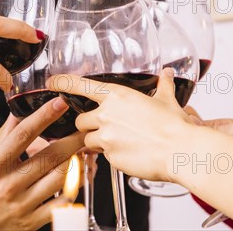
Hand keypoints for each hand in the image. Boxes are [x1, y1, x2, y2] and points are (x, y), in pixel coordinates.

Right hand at [0, 97, 84, 230]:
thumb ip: (3, 135)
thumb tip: (18, 112)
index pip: (23, 135)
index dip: (44, 116)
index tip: (59, 103)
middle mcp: (9, 185)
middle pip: (50, 156)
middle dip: (72, 140)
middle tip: (84, 129)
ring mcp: (22, 204)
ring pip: (60, 178)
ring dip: (74, 162)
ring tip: (80, 152)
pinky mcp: (32, 221)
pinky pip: (61, 203)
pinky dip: (72, 188)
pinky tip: (74, 178)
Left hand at [47, 68, 191, 182]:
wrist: (180, 151)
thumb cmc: (175, 126)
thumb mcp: (167, 100)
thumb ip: (163, 85)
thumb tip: (167, 74)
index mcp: (117, 96)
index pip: (81, 85)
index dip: (62, 83)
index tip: (52, 82)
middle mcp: (107, 115)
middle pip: (80, 120)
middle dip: (88, 125)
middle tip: (106, 128)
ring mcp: (106, 137)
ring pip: (88, 140)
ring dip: (97, 142)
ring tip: (119, 142)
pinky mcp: (110, 158)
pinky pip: (103, 157)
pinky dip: (111, 156)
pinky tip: (129, 153)